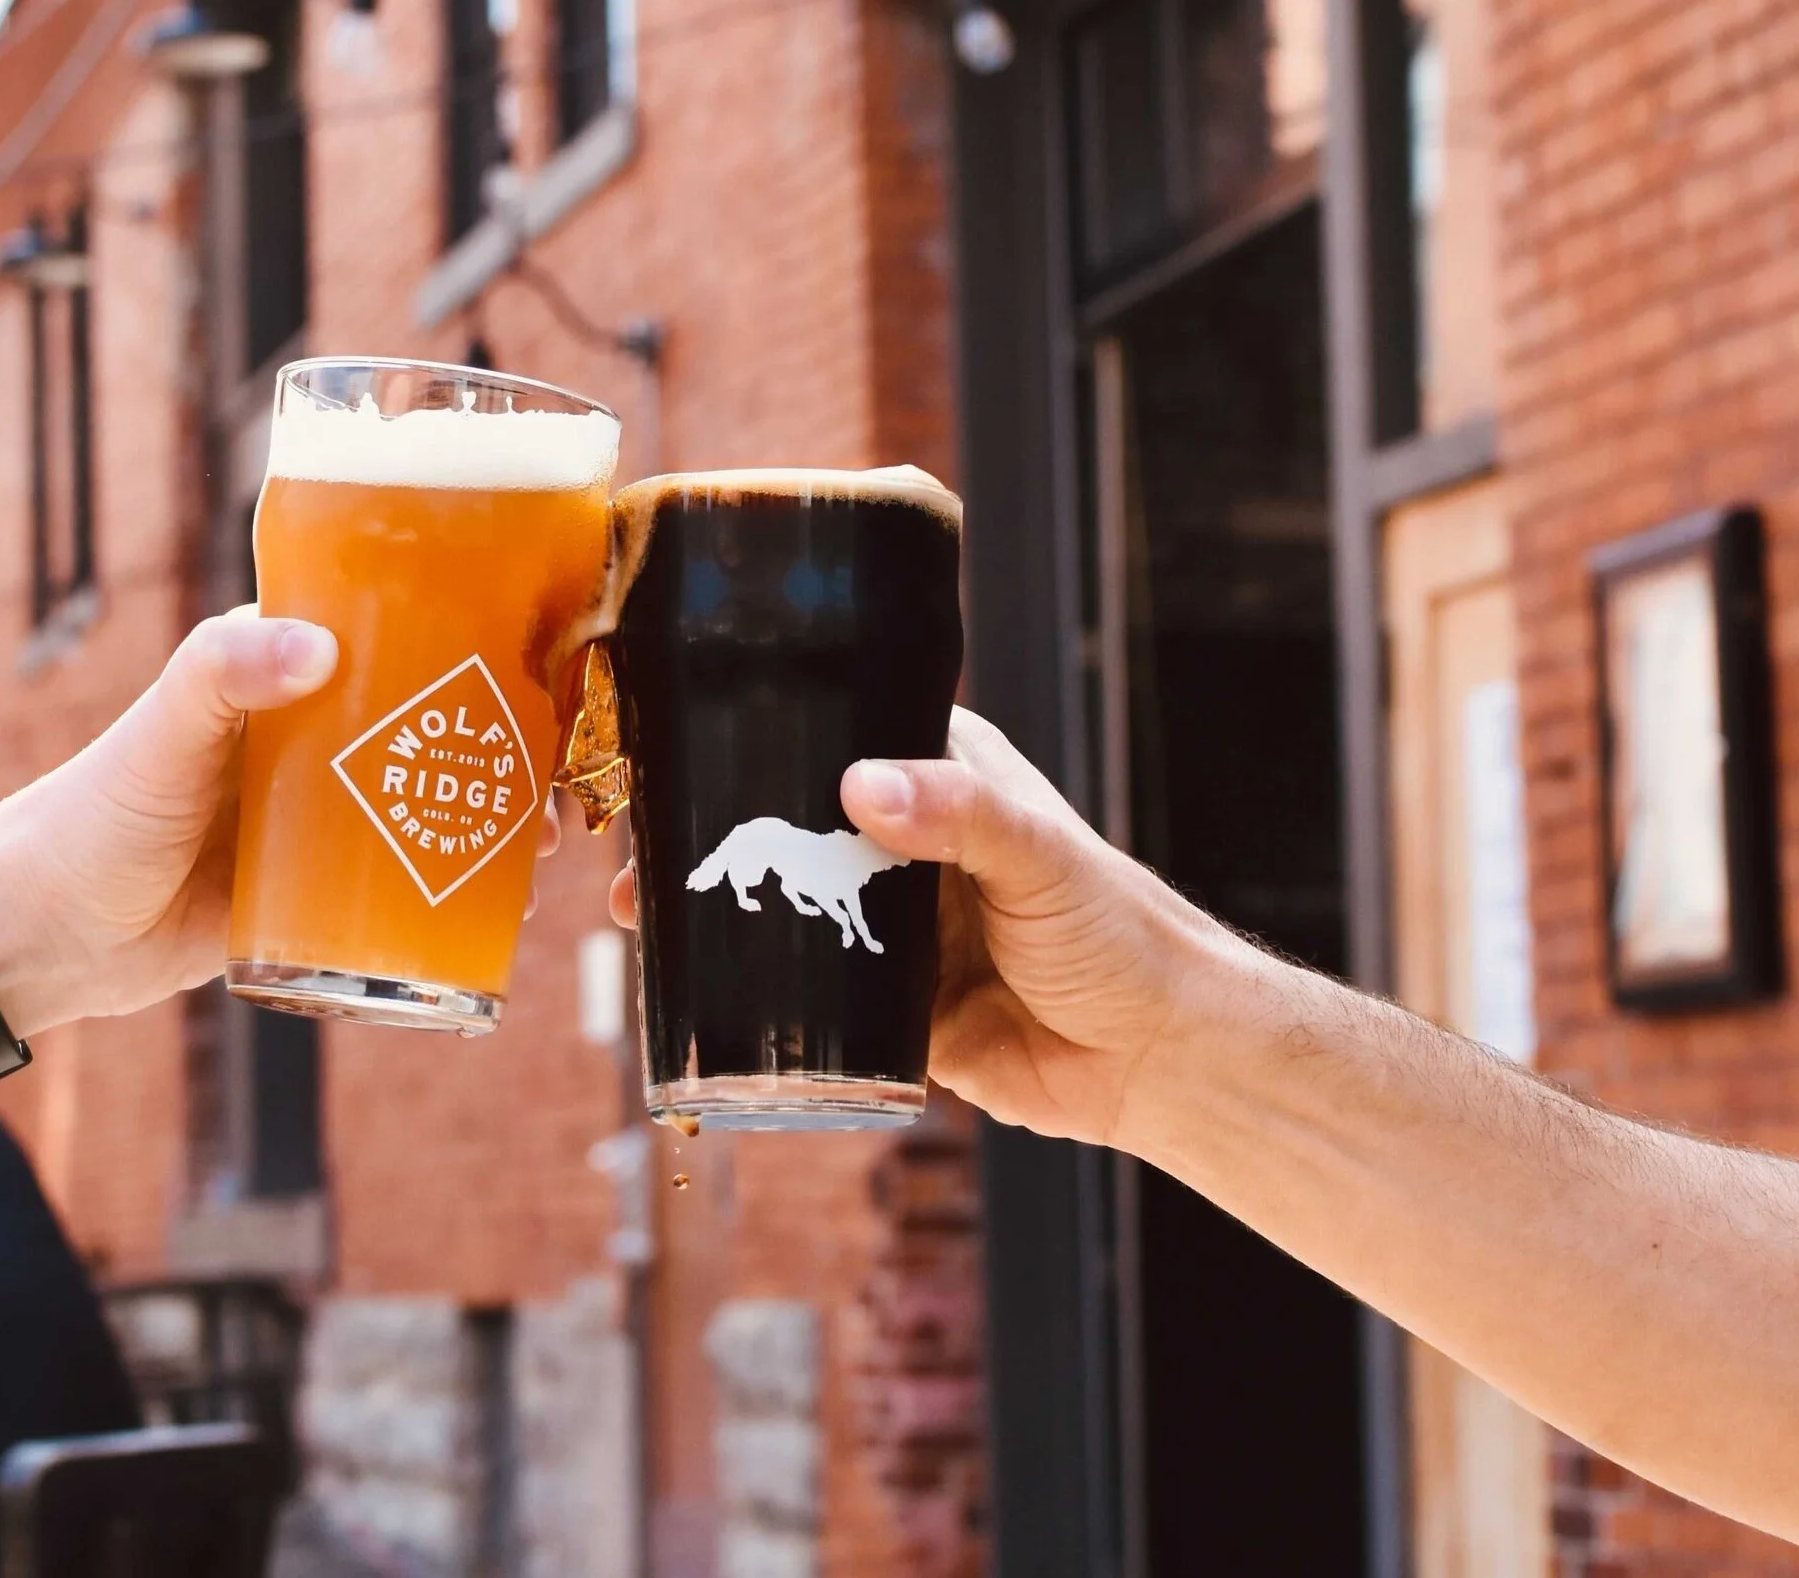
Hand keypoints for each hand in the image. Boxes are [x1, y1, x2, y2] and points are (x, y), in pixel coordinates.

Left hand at [0, 611, 567, 1037]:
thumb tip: (316, 644)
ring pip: (441, 799)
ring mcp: (330, 813)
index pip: (402, 628)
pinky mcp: (326, 890)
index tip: (547, 644)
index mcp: (292, 672)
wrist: (39, 940)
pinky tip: (512, 898)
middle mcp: (324, 732)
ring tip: (553, 835)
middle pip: (443, 717)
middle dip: (515, 734)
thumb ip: (223, 671)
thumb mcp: (161, 730)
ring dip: (505, 811)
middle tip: (568, 761)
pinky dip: (467, 885)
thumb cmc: (92, 811)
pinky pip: (413, 882)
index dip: (477, 630)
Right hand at [604, 707, 1210, 1149]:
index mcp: (941, 776)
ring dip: (718, 920)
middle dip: (712, 842)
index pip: (831, 738)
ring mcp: (894, 927)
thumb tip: (860, 786)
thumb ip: (956, 814)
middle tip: (639, 863)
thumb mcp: (1037, 855)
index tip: (680, 760)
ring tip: (642, 924)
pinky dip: (754, 997)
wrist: (1159, 1060)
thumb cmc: (1119, 931)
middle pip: (790, 830)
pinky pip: (808, 1001)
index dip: (755, 746)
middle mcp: (906, 844)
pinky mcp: (891, 1011)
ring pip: (786, 914)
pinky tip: (696, 998)